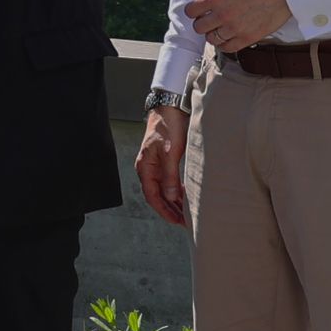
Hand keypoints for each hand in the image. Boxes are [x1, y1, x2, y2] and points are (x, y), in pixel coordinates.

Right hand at [136, 104, 190, 227]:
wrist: (169, 108)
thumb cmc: (169, 127)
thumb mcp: (171, 152)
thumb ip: (170, 175)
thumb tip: (171, 197)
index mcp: (145, 167)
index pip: (152, 196)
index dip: (163, 210)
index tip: (175, 221)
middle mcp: (147, 168)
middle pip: (156, 195)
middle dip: (169, 210)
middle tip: (183, 222)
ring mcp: (154, 164)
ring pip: (162, 189)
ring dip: (172, 202)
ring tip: (184, 213)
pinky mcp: (162, 160)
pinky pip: (166, 181)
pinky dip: (174, 191)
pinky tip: (183, 196)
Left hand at [185, 0, 290, 52]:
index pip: (190, 11)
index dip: (195, 11)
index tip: (200, 11)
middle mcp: (221, 14)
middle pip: (198, 27)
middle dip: (203, 23)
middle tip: (211, 19)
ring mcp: (234, 27)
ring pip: (211, 39)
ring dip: (214, 34)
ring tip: (222, 28)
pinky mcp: (247, 37)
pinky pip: (227, 48)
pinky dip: (225, 44)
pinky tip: (229, 37)